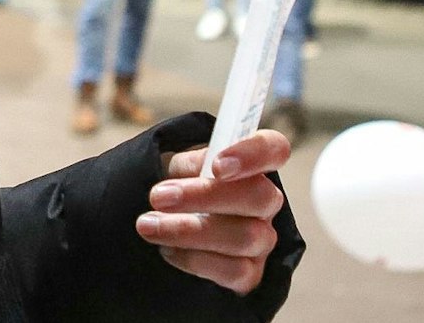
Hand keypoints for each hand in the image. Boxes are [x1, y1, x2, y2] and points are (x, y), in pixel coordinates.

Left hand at [138, 130, 290, 294]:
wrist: (166, 224)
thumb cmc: (178, 187)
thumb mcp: (179, 166)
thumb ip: (192, 163)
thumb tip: (194, 171)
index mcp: (252, 167)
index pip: (274, 149)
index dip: (253, 154)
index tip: (217, 165)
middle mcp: (265, 203)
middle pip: (260, 197)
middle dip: (204, 196)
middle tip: (158, 196)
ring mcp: (262, 240)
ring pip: (246, 237)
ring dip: (190, 231)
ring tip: (149, 225)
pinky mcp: (251, 274)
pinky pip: (235, 272)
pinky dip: (196, 260)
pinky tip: (168, 250)